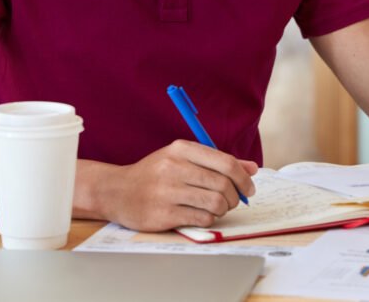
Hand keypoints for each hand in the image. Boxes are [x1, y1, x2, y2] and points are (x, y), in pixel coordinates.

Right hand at [98, 139, 257, 231]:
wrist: (116, 191)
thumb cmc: (155, 174)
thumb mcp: (182, 158)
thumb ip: (217, 161)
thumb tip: (251, 169)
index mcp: (181, 149)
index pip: (226, 162)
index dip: (243, 177)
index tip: (249, 187)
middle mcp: (174, 168)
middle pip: (223, 184)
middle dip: (235, 196)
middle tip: (233, 201)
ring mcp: (167, 192)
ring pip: (215, 203)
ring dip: (223, 209)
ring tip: (218, 208)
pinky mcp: (163, 214)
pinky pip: (202, 219)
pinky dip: (209, 219)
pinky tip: (202, 215)